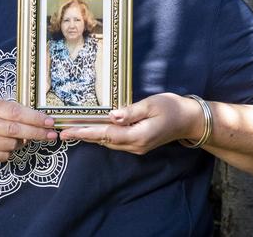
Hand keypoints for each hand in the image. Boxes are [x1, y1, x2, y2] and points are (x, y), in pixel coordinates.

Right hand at [0, 98, 57, 163]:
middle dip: (36, 133)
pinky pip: (4, 155)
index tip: (49, 121)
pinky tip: (7, 145)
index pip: (14, 112)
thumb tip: (38, 122)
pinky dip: (11, 151)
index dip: (34, 118)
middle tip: (51, 135)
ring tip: (21, 138)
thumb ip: (12, 111)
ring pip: (10, 144)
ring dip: (22, 143)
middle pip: (14, 130)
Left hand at [59, 93, 203, 154]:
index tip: (68, 132)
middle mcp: (135, 145)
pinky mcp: (138, 144)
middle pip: (104, 141)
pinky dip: (102, 136)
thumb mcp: (152, 104)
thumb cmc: (172, 108)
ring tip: (72, 130)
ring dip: (91, 137)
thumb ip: (131, 111)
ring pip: (109, 142)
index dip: (85, 132)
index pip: (106, 135)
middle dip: (83, 136)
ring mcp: (137, 147)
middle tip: (62, 132)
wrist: (189, 120)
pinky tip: (93, 130)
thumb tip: (112, 116)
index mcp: (138, 136)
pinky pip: (115, 141)